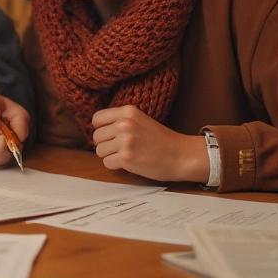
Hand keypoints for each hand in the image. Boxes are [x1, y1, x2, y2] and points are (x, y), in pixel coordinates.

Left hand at [91, 105, 208, 182]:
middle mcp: (125, 123)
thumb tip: (96, 130)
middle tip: (121, 149)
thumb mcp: (141, 120)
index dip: (101, 129)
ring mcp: (125, 141)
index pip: (97, 119)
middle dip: (106, 145)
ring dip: (110, 156)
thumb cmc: (162, 140)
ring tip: (127, 155)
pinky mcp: (126, 158)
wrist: (181, 155)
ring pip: (99, 151)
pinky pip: (107, 163)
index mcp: (128, 111)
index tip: (110, 136)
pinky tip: (130, 163)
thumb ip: (121, 121)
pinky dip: (116, 166)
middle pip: (96, 136)